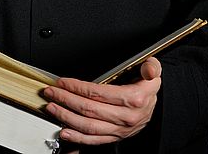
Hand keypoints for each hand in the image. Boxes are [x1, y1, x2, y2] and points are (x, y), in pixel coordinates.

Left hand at [42, 57, 161, 146]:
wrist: (155, 105)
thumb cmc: (147, 87)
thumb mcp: (153, 71)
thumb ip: (151, 67)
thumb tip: (150, 67)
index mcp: (133, 99)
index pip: (98, 93)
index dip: (77, 87)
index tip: (63, 82)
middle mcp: (125, 117)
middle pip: (89, 109)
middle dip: (66, 99)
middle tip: (52, 92)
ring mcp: (119, 130)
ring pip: (88, 126)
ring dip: (67, 117)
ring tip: (53, 108)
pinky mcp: (115, 138)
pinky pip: (94, 140)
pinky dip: (77, 138)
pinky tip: (65, 131)